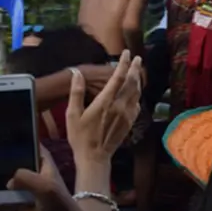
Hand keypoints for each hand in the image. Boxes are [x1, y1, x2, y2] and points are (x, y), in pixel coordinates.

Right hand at [67, 51, 142, 165]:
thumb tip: (77, 74)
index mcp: (105, 102)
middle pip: (132, 82)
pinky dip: (138, 94)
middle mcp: (119, 106)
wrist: (94, 158)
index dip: (123, 63)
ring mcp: (127, 115)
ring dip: (138, 80)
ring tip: (138, 71)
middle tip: (138, 58)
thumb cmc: (80, 137)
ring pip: (136, 92)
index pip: (118, 77)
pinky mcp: (130, 122)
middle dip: (135, 68)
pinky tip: (135, 92)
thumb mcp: (72, 115)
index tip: (127, 53)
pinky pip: (137, 104)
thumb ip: (76, 93)